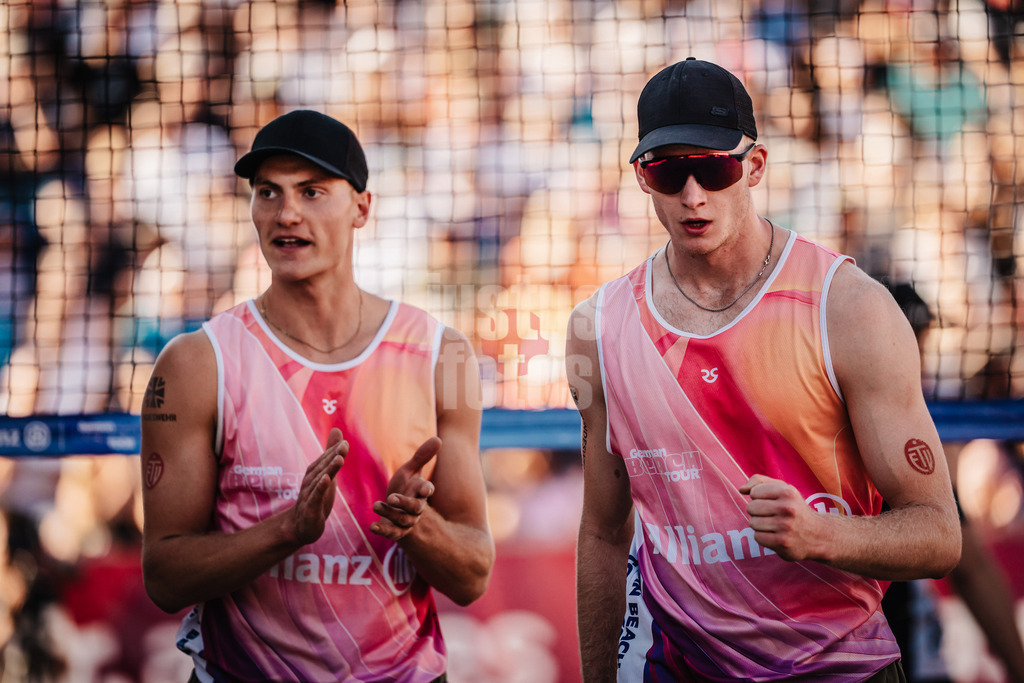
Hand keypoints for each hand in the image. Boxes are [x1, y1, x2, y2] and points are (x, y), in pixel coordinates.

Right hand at [289, 428, 346, 544]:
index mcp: (315, 473)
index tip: (345, 442)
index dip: (335, 450)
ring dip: (329, 469)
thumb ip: (331, 452)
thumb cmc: (316, 496)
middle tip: (344, 445)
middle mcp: (311, 481)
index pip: (326, 460)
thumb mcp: (326, 473)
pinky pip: (315, 497)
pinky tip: (326, 480)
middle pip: (323, 467)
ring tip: (339, 459)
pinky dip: (320, 488)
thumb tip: (336, 429)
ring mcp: (310, 495)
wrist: (300, 525)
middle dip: (334, 456)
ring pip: (320, 480)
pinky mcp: (311, 509)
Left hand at [370, 436, 439, 540]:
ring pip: (402, 520)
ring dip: (389, 514)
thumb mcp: (411, 469)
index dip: (427, 490)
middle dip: (404, 503)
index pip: (428, 490)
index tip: (425, 489)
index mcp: (421, 491)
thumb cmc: (406, 485)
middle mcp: (417, 508)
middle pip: (415, 508)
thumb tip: (438, 439)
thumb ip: (422, 456)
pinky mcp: (396, 531)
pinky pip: (392, 533)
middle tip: (391, 497)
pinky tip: (372, 526)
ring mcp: (407, 520)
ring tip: (375, 505)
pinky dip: (383, 530)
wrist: (397, 508)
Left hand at [739, 474, 822, 561]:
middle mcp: (788, 508)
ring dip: (760, 525)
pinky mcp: (782, 543)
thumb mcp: (782, 488)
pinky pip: (757, 537)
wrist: (818, 535)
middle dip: (757, 512)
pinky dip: (763, 537)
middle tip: (772, 515)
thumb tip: (741, 489)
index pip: (754, 492)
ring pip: (752, 523)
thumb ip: (759, 481)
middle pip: (751, 507)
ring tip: (775, 525)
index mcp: (787, 492)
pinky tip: (776, 535)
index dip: (759, 497)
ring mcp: (786, 527)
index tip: (771, 502)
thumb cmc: (794, 508)